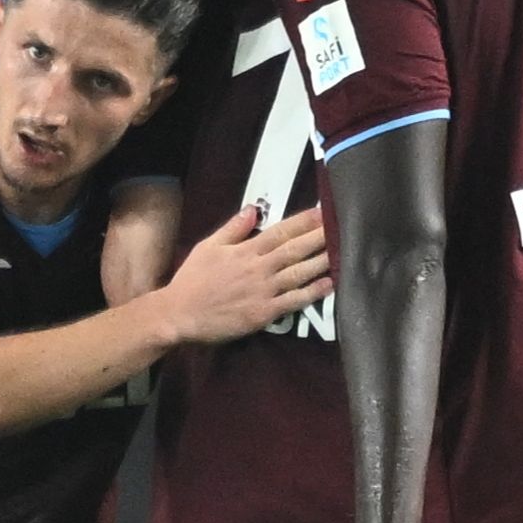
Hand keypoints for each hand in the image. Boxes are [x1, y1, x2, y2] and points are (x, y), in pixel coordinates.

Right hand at [154, 204, 330, 346]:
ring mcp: (263, 291)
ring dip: (322, 261)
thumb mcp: (207, 247)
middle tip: (342, 226)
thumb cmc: (192, 280)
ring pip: (299, 273)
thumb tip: (253, 209)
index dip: (303, 221)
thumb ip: (232, 229)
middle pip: (295, 249)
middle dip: (320, 237)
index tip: (322, 211)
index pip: (280, 231)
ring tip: (343, 250)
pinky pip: (294, 300)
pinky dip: (313, 292)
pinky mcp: (264, 312)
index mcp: (245, 250)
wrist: (179, 314)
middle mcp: (259, 268)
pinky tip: (329, 283)